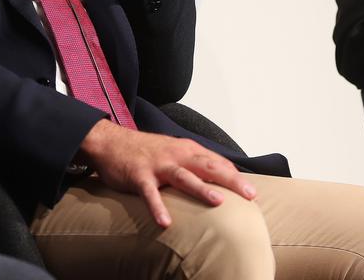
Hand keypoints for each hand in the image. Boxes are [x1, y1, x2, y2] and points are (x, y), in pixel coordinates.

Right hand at [78, 120, 257, 227]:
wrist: (111, 142)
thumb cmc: (146, 150)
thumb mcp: (175, 151)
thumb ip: (196, 161)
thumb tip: (222, 174)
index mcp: (188, 150)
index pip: (217, 162)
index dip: (235, 176)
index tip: (252, 191)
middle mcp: (176, 155)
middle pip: (208, 167)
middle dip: (231, 180)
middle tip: (250, 194)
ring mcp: (158, 165)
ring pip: (184, 177)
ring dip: (202, 189)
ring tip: (219, 201)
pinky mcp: (139, 176)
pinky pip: (150, 194)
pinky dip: (157, 207)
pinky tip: (165, 222)